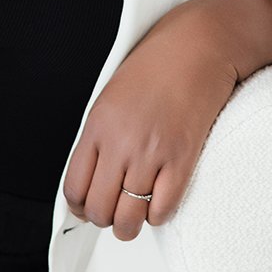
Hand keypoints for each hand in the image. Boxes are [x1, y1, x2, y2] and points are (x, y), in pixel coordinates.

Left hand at [62, 0, 239, 241]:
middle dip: (104, 218)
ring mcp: (151, 154)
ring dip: (130, 225)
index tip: (86, 207)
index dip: (79, 206)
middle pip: (99, 208)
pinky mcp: (182, 159)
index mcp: (97, 126)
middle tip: (112, 212)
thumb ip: (100, 135)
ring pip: (129, 218)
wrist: (197, 46)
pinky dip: (158, 215)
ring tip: (134, 216)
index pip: (74, 187)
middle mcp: (120, 143)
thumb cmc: (158, 64)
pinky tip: (158, 202)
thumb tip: (93, 173)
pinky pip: (162, 209)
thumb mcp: (111, 95)